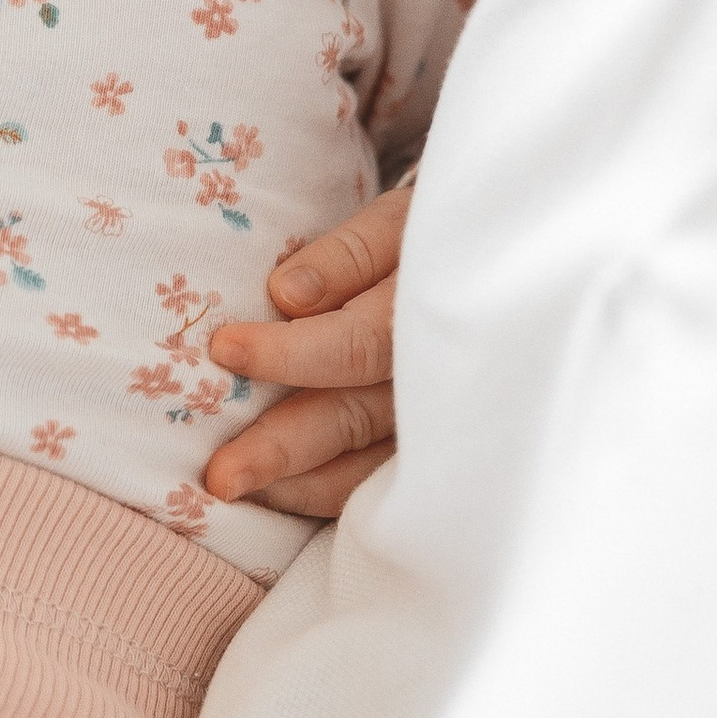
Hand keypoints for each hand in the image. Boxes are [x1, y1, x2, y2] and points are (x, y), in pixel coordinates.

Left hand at [203, 179, 411, 520]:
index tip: (225, 348)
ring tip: (231, 489)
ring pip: (360, 468)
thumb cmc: (434, 236)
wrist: (497, 271)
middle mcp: (440, 383)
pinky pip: (372, 488)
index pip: (357, 344)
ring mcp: (439, 430)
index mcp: (434, 315)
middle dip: (280, 448)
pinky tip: (274, 494)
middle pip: (352, 419)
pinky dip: (321, 495)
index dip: (289, 352)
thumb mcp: (402, 221)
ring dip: (292, 483)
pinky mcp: (430, 458)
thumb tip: (287, 295)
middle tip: (219, 476)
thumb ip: (351, 255)